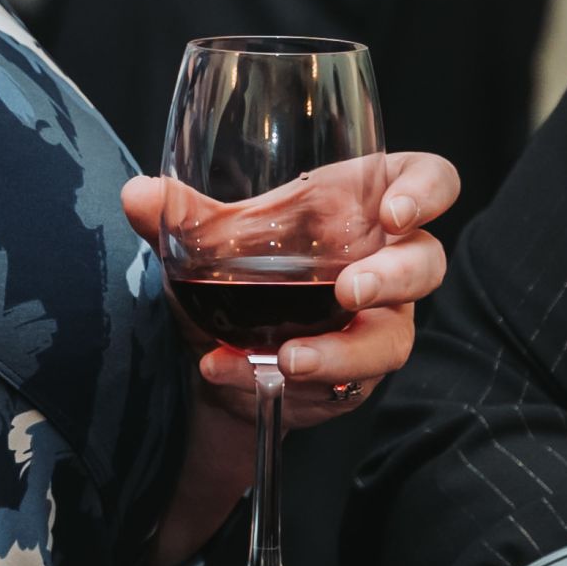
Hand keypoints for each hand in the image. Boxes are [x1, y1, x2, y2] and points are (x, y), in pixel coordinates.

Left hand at [128, 149, 458, 565]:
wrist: (218, 347)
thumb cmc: (238, 270)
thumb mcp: (209, 240)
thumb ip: (178, 216)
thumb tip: (138, 194)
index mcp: (363, 207)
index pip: (429, 181)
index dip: (427, 192)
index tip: (397, 213)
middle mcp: (384, 263)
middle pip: (426, 264)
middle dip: (393, 279)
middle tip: (348, 291)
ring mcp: (377, 323)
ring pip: (392, 338)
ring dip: (344, 351)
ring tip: (290, 357)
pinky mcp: (354, 377)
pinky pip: (336, 384)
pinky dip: (276, 376)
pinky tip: (228, 368)